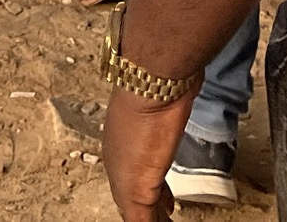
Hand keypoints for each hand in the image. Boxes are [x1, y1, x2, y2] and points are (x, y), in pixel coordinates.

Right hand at [104, 90, 193, 221]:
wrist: (154, 79)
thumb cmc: (142, 127)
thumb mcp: (138, 184)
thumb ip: (139, 214)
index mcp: (118, 175)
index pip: (129, 212)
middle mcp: (124, 159)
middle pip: (136, 199)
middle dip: (147, 215)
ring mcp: (141, 141)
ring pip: (147, 181)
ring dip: (156, 201)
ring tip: (166, 211)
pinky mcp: (159, 127)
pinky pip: (159, 162)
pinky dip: (163, 180)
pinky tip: (168, 179)